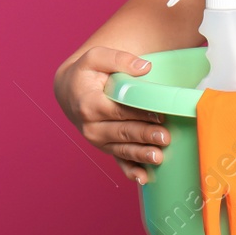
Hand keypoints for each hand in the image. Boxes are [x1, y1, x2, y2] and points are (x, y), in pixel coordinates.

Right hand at [53, 46, 168, 184]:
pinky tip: (143, 177)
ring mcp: (98, 139)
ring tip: (158, 157)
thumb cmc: (87, 72)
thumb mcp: (97, 57)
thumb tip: (144, 67)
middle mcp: (91, 126)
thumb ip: (119, 59)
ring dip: (140, 155)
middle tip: (165, 138)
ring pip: (122, 148)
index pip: (119, 110)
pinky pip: (118, 159)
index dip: (139, 113)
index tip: (158, 114)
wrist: (70, 90)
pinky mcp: (105, 146)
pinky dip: (130, 169)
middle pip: (122, 132)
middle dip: (144, 136)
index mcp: (90, 104)